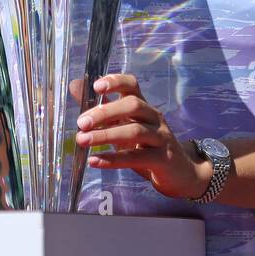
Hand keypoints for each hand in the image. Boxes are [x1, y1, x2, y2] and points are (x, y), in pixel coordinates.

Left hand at [73, 73, 211, 200]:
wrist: (180, 173)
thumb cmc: (146, 147)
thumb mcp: (125, 126)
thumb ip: (101, 109)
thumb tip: (75, 86)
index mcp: (144, 107)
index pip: (132, 85)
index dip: (116, 82)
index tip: (96, 87)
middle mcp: (154, 118)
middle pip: (133, 106)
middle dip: (105, 112)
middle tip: (81, 123)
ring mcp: (161, 138)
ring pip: (135, 131)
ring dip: (106, 135)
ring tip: (82, 141)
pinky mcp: (163, 159)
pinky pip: (137, 157)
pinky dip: (114, 159)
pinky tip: (95, 161)